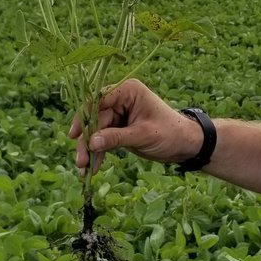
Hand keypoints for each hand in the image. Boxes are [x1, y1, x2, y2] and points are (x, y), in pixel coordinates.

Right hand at [69, 79, 204, 173]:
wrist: (185, 145)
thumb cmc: (170, 133)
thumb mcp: (143, 135)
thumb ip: (116, 138)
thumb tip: (91, 142)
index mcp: (127, 91)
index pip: (98, 101)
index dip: (84, 117)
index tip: (75, 135)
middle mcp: (120, 100)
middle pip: (94, 119)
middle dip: (86, 141)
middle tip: (80, 161)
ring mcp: (118, 115)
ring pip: (96, 131)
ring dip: (89, 150)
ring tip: (84, 169)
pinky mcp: (118, 129)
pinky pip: (102, 140)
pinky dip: (98, 153)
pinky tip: (93, 167)